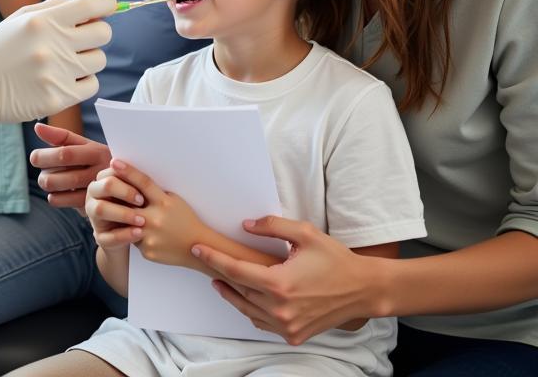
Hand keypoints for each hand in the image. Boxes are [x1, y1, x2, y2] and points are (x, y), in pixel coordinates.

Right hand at [0, 0, 115, 137]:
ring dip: (88, 59)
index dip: (107, 3)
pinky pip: (91, 85)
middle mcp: (52, 46)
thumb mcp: (21, 17)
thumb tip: (96, 8)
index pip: (92, 6)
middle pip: (103, 33)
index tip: (107, 7)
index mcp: (43, 21)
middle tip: (81, 39)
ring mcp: (56, 74)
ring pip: (100, 61)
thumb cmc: (1, 48)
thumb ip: (58, 7)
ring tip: (66, 61)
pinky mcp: (57, 98)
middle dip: (97, 33)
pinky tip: (64, 79)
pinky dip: (83, 82)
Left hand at [31, 122, 111, 208]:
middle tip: (44, 171)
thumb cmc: (97, 159)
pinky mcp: (90, 206)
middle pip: (56, 176)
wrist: (124, 183)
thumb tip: (37, 127)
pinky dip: (54, 197)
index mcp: (96, 152)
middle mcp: (97, 172)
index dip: (44, 156)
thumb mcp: (86, 145)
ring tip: (51, 180)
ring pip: (56, 191)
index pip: (64, 154)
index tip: (35, 157)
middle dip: (43, 173)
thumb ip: (61, 136)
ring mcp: (94, 192)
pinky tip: (60, 191)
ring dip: (48, 185)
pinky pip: (61, 202)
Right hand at [85, 164, 146, 255]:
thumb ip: (137, 183)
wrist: (129, 237)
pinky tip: (139, 233)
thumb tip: (150, 163)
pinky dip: (124, 234)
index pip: (111, 171)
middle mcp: (94, 197)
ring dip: (123, 213)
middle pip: (105, 186)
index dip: (127, 176)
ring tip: (142, 220)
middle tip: (142, 201)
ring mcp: (94, 217)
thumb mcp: (136, 195)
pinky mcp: (100, 237)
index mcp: (103, 182)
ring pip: (101, 209)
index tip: (142, 185)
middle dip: (124, 192)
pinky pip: (108, 236)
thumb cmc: (135, 209)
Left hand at [109, 159, 209, 269]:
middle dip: (117, 196)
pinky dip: (133, 235)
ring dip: (124, 219)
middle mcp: (156, 218)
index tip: (114, 162)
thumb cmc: (185, 219)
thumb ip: (155, 193)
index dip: (128, 171)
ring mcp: (151, 236)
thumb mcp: (173, 200)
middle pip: (129, 203)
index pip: (143, 182)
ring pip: (127, 223)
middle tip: (104, 187)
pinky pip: (133, 239)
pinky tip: (139, 233)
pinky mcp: (147, 251)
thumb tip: (136, 182)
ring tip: (120, 214)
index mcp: (164, 202)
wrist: (196, 246)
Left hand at [193, 215, 375, 343]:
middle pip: (238, 291)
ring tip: (221, 280)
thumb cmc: (335, 259)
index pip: (235, 270)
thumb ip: (272, 227)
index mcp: (279, 284)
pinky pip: (262, 323)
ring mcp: (287, 326)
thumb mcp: (305, 233)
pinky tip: (246, 297)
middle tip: (205, 261)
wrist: (363, 290)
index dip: (213, 259)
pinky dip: (251, 311)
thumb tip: (245, 225)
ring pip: (247, 311)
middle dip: (220, 275)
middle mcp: (280, 309)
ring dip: (232, 295)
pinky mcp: (294, 336)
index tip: (198, 249)